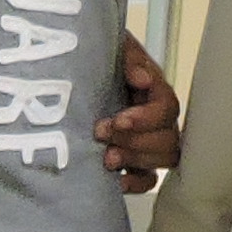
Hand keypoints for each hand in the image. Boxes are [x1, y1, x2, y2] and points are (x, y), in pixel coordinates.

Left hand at [96, 33, 182, 192]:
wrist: (64, 80)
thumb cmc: (90, 59)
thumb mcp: (109, 47)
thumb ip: (128, 57)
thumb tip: (144, 78)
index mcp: (152, 90)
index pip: (166, 107)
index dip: (146, 118)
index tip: (118, 120)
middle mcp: (155, 118)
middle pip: (167, 138)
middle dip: (136, 141)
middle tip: (102, 135)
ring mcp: (146, 141)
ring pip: (162, 159)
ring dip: (136, 161)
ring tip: (107, 159)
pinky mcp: (133, 162)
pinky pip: (147, 179)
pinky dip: (136, 184)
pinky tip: (116, 182)